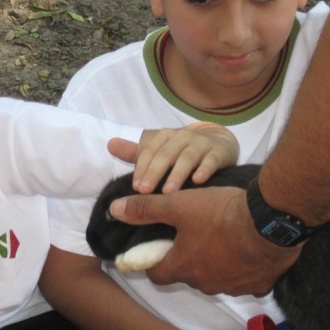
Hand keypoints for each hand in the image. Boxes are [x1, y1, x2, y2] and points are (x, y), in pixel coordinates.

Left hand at [108, 185, 300, 295]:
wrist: (272, 221)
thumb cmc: (221, 213)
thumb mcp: (178, 205)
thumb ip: (145, 209)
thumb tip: (114, 211)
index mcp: (183, 267)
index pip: (156, 274)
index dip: (153, 260)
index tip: (156, 246)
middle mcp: (206, 284)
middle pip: (187, 275)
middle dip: (186, 259)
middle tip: (191, 235)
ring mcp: (234, 287)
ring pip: (216, 278)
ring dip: (215, 263)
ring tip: (220, 238)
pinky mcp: (259, 285)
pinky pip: (245, 280)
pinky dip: (242, 268)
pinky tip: (246, 250)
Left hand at [109, 122, 239, 193]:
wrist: (219, 142)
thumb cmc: (182, 151)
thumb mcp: (159, 149)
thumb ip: (135, 152)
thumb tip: (109, 144)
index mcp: (165, 136)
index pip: (149, 151)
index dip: (141, 168)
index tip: (136, 187)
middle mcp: (182, 137)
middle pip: (165, 154)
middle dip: (154, 173)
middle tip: (145, 192)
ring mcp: (201, 144)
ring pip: (187, 158)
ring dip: (177, 174)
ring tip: (168, 193)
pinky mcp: (219, 152)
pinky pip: (211, 160)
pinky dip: (205, 170)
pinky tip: (198, 182)